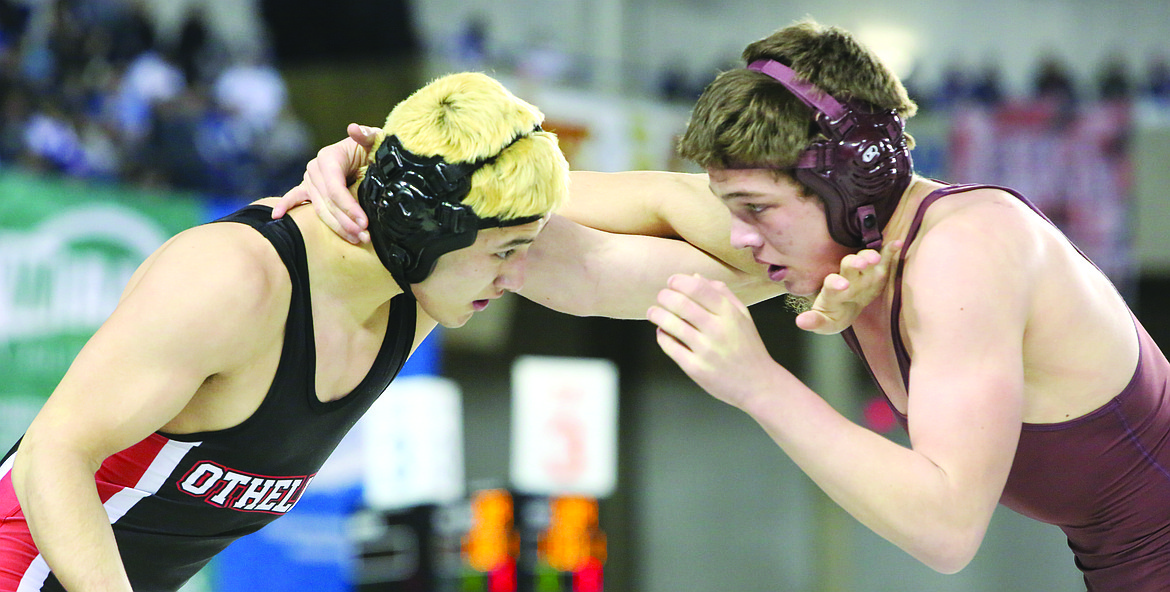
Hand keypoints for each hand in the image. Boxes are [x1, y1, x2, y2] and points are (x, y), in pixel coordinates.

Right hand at [271, 123, 378, 243]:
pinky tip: (277, 216)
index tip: (364, 222)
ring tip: (355, 239)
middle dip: (346, 222)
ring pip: (320, 209)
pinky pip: (295, 198)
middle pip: (328, 202)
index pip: (335, 188)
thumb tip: (354, 129)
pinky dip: (286, 205)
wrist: (367, 153)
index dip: (349, 207)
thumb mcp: (376, 140)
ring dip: (336, 226)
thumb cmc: (372, 149)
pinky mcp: (308, 188)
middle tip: (363, 237)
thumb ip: (368, 135)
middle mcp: (315, 168)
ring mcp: (310, 179)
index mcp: (329, 157)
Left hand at [647, 273, 782, 409]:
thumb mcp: (742, 316)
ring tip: (654, 312)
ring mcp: (705, 350)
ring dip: (656, 314)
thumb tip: (694, 276)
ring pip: (670, 324)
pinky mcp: (695, 368)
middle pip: (680, 303)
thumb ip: (721, 294)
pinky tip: (663, 331)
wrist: (758, 384)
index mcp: (729, 314)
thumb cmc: (749, 348)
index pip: (697, 288)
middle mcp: (717, 330)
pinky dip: (661, 335)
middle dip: (664, 296)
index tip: (672, 282)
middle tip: (661, 297)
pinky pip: (669, 346)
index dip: (678, 281)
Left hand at [795, 239, 902, 334]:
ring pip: (865, 258)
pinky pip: (884, 256)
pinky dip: (890, 250)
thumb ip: (815, 322)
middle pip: (848, 265)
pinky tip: (897, 244)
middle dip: (854, 263)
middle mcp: (847, 276)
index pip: (832, 283)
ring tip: (876, 258)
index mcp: (833, 289)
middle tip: (860, 264)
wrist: (847, 306)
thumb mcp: (826, 323)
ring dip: (870, 256)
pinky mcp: (878, 270)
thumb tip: (800, 322)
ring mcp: (863, 272)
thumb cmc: (835, 314)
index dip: (836, 283)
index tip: (843, 286)